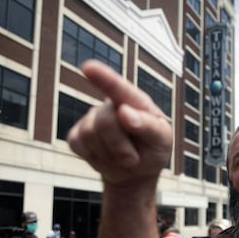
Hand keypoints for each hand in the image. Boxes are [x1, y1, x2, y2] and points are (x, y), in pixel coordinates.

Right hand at [67, 60, 172, 187]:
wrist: (138, 170)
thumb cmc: (153, 149)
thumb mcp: (161, 140)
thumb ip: (148, 125)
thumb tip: (124, 111)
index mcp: (134, 101)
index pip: (119, 88)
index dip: (103, 77)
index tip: (88, 67)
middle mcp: (111, 105)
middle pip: (105, 121)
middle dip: (119, 146)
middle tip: (134, 158)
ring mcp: (92, 119)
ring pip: (89, 134)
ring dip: (109, 154)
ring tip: (122, 156)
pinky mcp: (77, 136)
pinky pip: (78, 145)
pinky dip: (95, 158)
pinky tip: (106, 157)